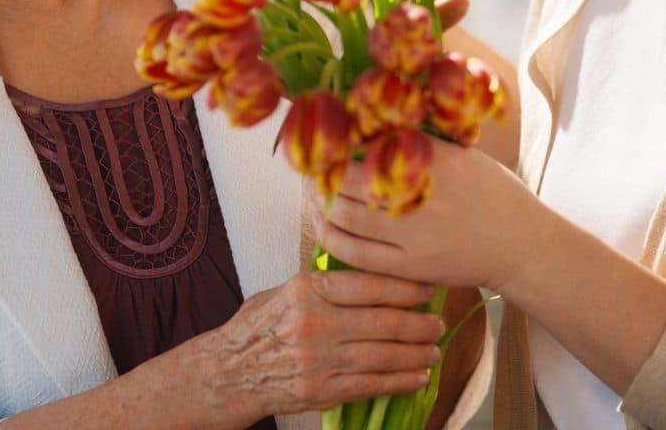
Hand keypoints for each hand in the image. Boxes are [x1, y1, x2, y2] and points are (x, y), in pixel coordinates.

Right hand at [200, 269, 445, 417]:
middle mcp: (314, 323)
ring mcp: (318, 360)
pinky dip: (399, 381)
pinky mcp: (321, 391)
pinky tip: (417, 377)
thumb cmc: (258, 327)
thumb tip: (375, 274)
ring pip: (383, 355)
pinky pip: (371, 385)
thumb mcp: (285, 290)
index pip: (368, 284)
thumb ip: (327, 283)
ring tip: (433, 349)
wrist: (228, 371)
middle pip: (383, 321)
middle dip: (419, 323)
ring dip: (416, 353)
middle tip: (437, 322)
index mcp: (307, 289)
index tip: (428, 288)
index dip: (406, 287)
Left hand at [317, 138, 540, 291]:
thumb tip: (371, 125)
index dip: (337, 143)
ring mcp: (413, 235)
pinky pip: (355, 254)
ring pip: (344, 217)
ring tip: (314, 194)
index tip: (325, 139)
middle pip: (347, 181)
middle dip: (321, 173)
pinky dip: (331, 237)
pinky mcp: (410, 267)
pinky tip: (325, 225)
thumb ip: (420, 142)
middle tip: (311, 168)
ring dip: (320, 204)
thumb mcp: (462, 154)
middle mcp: (419, 196)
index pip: (368, 145)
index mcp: (433, 160)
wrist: (521, 243)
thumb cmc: (491, 192)